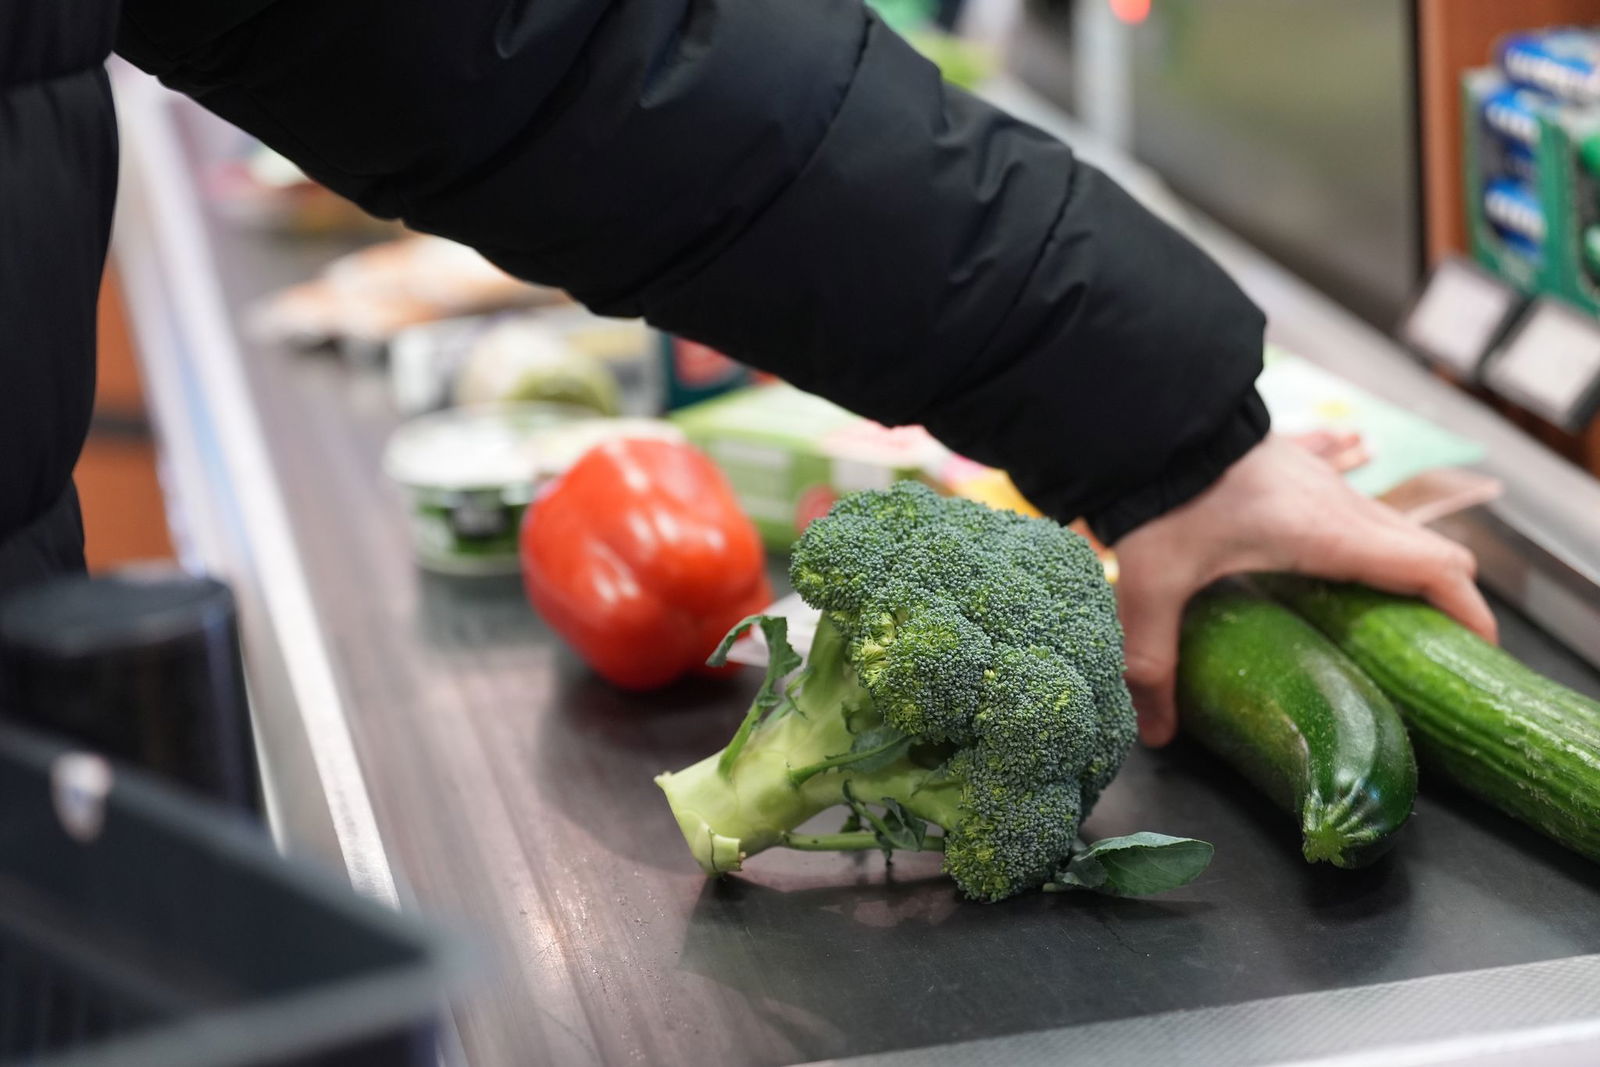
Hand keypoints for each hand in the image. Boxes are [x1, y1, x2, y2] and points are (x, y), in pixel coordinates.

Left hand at [1113, 434, 1496, 746]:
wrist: (1146, 415)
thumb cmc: (1162, 496)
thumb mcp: (1153, 587)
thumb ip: (1154, 662)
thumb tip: (1158, 733)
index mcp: (1329, 535)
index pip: (1434, 569)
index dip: (1469, 612)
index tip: (1476, 651)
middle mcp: (1340, 503)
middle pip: (1426, 549)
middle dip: (1442, 597)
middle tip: (1425, 647)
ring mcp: (1320, 475)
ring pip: (1389, 519)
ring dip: (1402, 556)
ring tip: (1385, 601)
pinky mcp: (1293, 457)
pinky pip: (1346, 474)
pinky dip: (1362, 497)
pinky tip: (1351, 492)